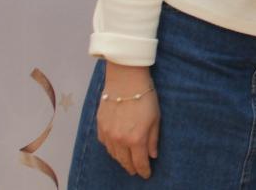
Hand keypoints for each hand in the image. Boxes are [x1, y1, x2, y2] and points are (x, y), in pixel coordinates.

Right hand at [96, 62, 159, 178]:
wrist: (125, 81)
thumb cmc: (145, 97)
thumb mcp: (155, 118)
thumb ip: (153, 139)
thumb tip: (152, 155)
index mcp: (136, 139)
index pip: (139, 162)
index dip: (143, 170)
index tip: (146, 175)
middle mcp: (120, 140)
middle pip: (124, 161)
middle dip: (131, 167)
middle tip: (136, 170)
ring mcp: (108, 134)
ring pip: (113, 154)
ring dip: (121, 160)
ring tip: (127, 161)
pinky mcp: (100, 127)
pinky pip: (105, 144)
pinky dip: (111, 149)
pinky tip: (116, 148)